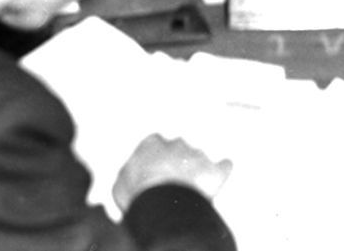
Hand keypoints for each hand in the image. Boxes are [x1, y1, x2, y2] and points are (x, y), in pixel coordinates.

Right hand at [112, 134, 231, 210]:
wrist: (163, 199)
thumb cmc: (138, 191)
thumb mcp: (121, 184)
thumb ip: (129, 175)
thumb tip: (131, 178)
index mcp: (152, 143)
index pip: (155, 144)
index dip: (155, 159)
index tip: (154, 170)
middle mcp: (176, 144)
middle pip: (179, 149)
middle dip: (177, 163)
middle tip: (171, 183)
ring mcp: (197, 155)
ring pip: (199, 159)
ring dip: (196, 171)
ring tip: (191, 189)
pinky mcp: (214, 170)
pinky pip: (222, 166)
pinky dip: (222, 170)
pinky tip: (221, 172)